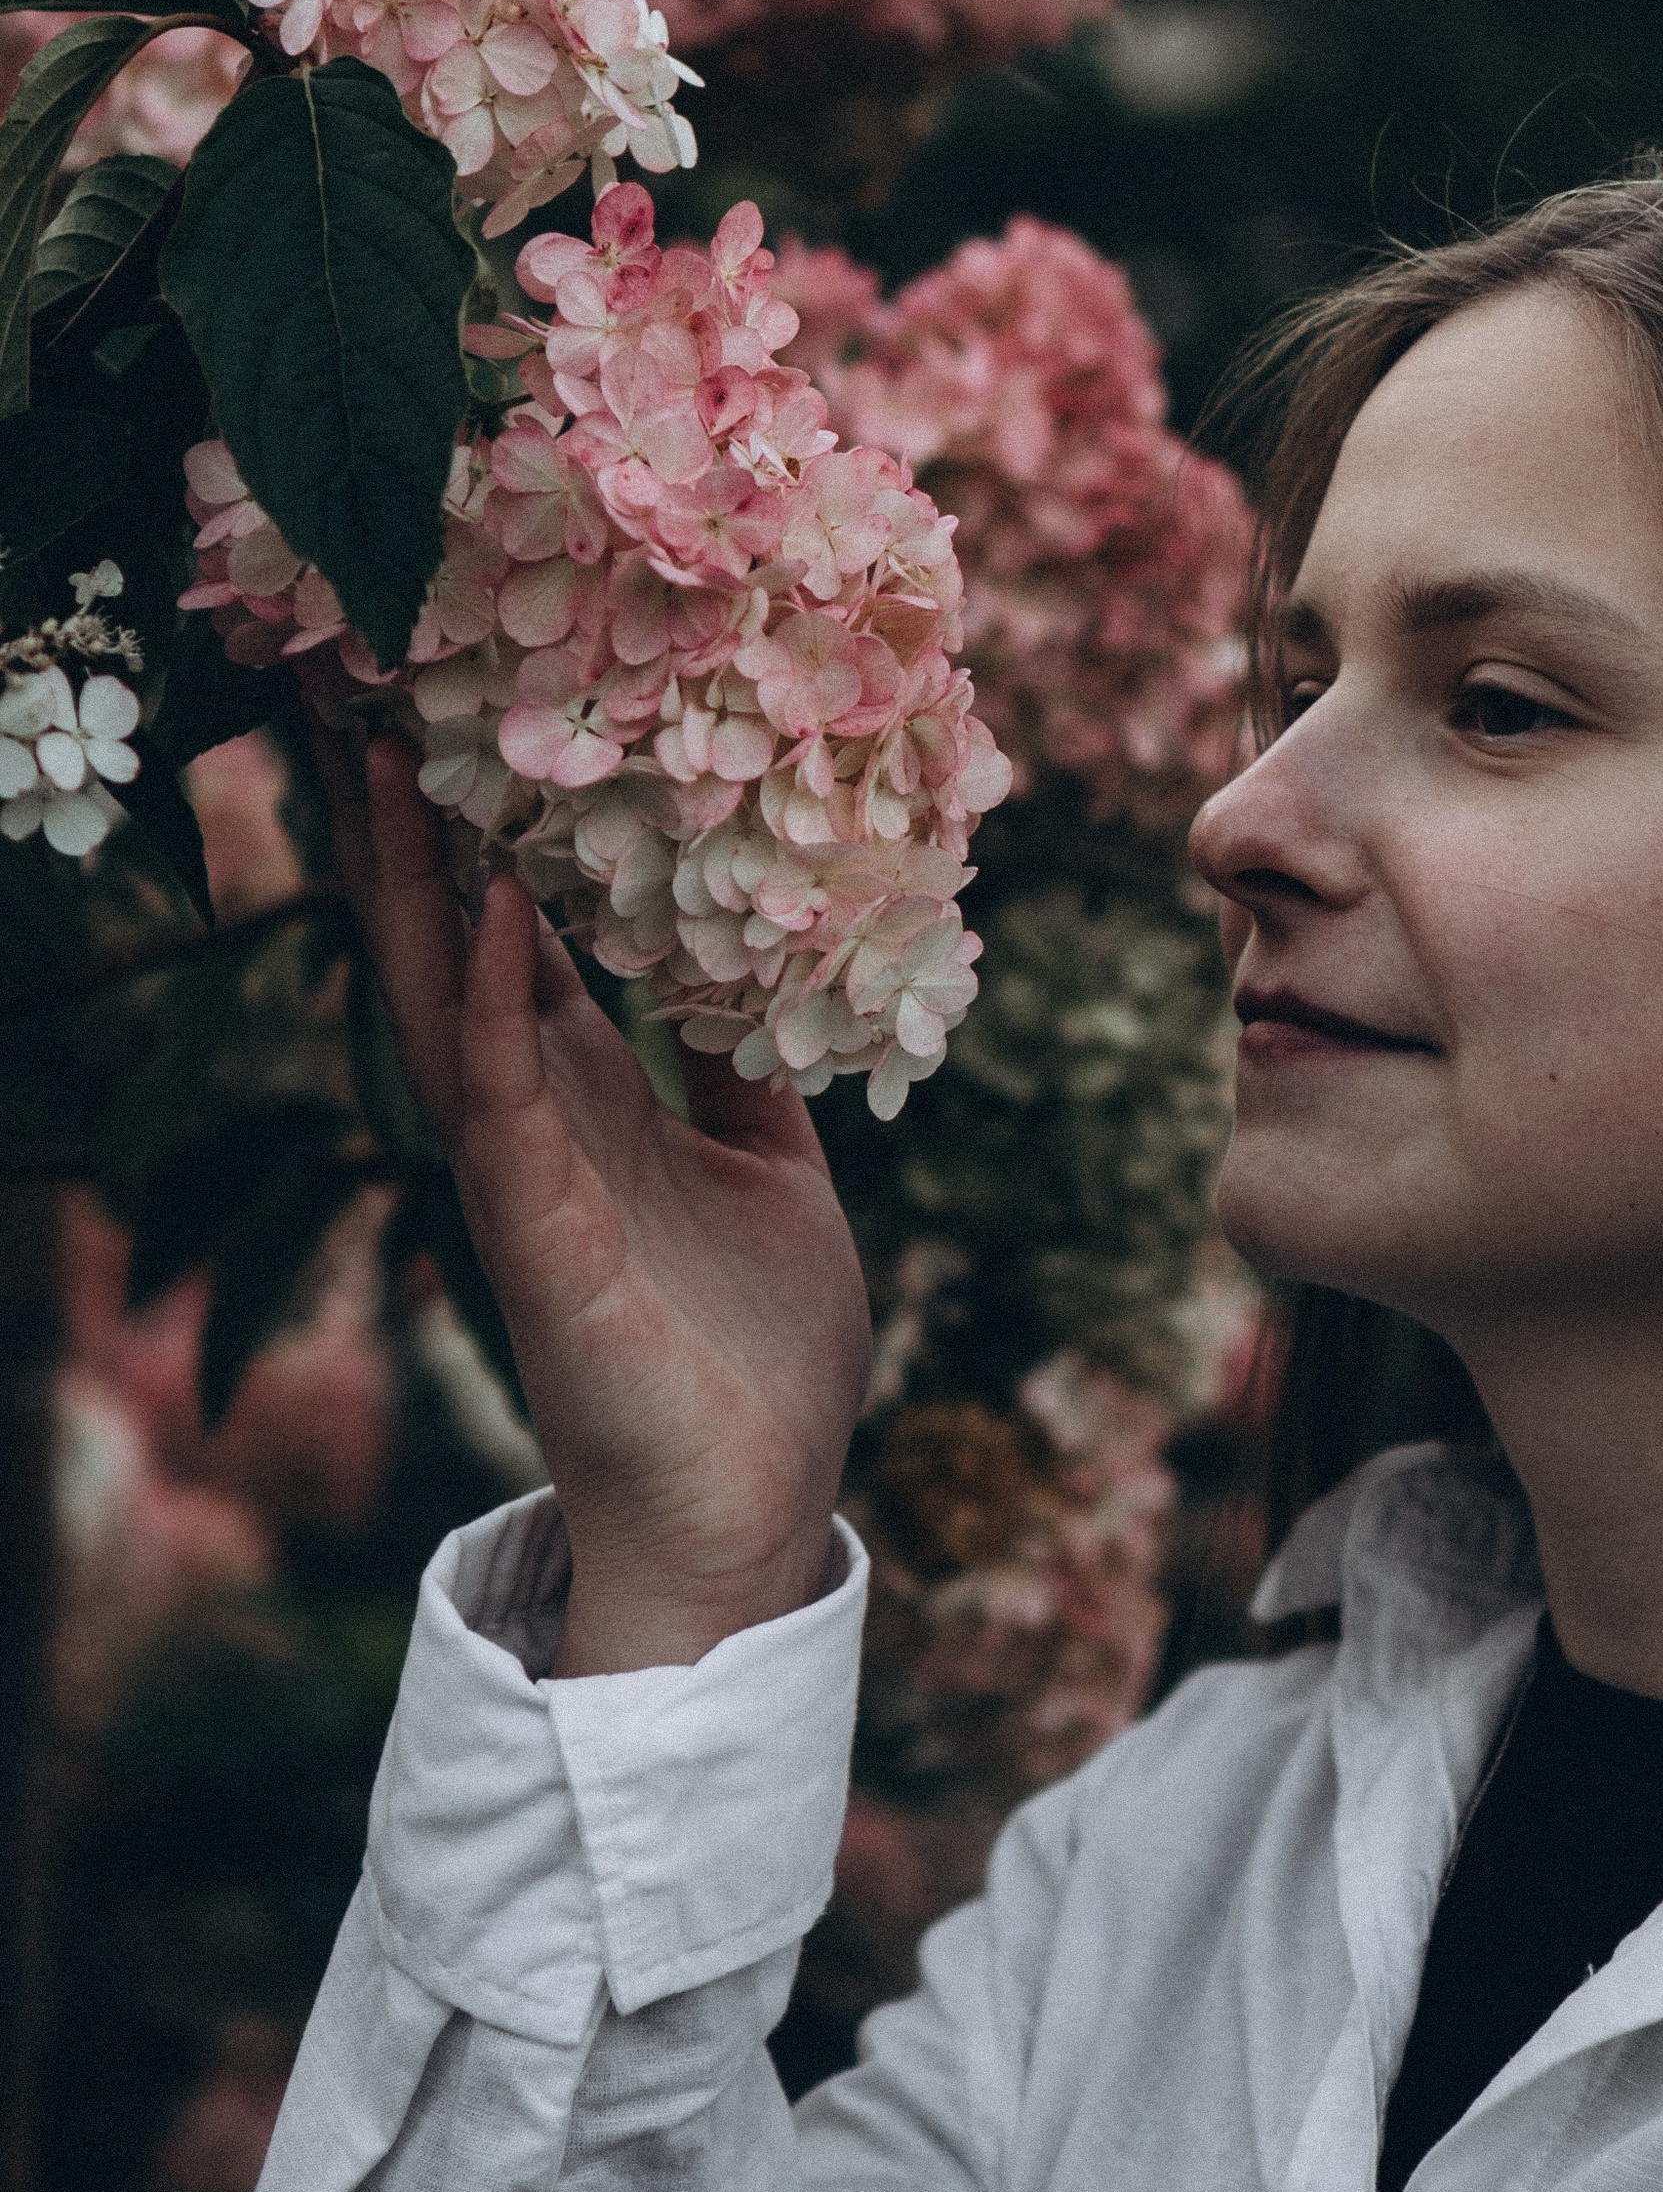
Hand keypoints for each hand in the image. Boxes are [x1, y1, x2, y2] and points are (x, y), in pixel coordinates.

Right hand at [320, 725, 870, 1674]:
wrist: (753, 1506)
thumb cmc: (759, 1351)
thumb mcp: (772, 1166)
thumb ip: (745, 1065)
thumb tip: (754, 961)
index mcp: (588, 1097)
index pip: (512, 935)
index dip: (475, 827)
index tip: (449, 707)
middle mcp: (536, 1118)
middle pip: (446, 939)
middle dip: (401, 823)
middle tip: (361, 686)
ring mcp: (524, 1173)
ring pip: (445, 997)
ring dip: (410, 880)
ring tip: (375, 754)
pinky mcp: (540, 1233)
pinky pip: (510, 1096)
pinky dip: (502, 1001)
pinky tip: (495, 912)